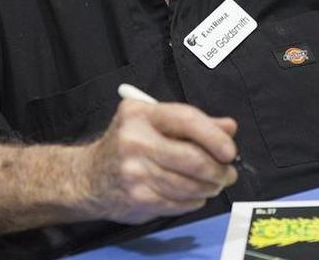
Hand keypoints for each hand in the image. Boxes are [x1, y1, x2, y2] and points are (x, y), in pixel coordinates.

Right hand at [78, 100, 238, 223]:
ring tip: (214, 184)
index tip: (229, 150)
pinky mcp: (136, 198)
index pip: (187, 120)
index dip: (215, 137)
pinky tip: (195, 195)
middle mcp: (134, 141)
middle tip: (228, 172)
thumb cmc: (128, 145)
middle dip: (218, 169)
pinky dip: (194, 200)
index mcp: (141, 114)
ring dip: (209, 187)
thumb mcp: (155, 123)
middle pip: (192, 158)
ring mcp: (134, 172)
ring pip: (188, 184)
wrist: (89, 177)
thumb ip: (194, 124)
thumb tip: (229, 127)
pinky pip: (178, 202)